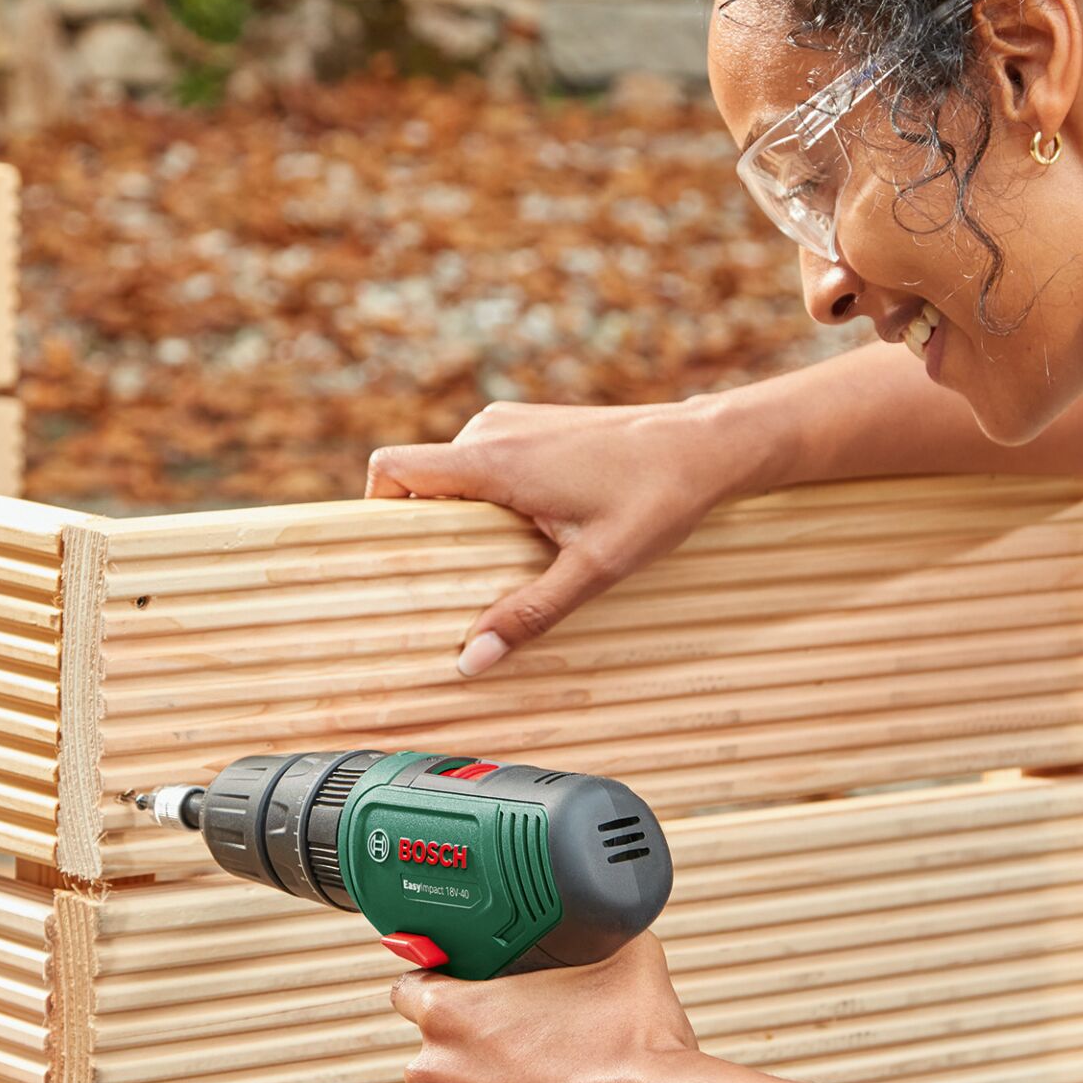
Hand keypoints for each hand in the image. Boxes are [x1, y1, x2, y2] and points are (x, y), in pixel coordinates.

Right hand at [366, 397, 763, 675]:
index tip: (392, 558)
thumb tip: (471, 661)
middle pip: (420, 480)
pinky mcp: (534, 425)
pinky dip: (490, 498)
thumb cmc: (657, 499)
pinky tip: (532, 531)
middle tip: (455, 581)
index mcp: (493, 460)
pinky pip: (484, 463)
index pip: (392, 469)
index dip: (376, 512)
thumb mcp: (593, 568)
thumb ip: (528, 615)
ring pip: (453, 474)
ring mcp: (514, 422)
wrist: (706, 447)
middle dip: (429, 530)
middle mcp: (492, 430)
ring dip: (464, 516)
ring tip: (504, 559)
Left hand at [388, 934, 699, 1082]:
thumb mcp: (624, 959)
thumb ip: (595, 936)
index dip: (443, 989)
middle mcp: (436, 1075)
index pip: (411, 989)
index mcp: (451, 1013)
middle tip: (534, 1055)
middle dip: (477, 1056)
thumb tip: (606, 924)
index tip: (467, 999)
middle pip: (440, 1057)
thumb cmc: (637, 1051)